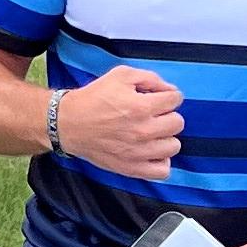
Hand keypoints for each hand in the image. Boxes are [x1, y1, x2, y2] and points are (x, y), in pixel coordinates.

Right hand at [59, 66, 183, 178]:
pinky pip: (162, 171)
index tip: (159, 98)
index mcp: (142, 106)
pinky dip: (161, 161)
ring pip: (174, 146)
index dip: (169, 96)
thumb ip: (150, 78)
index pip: (175, 99)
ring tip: (152, 133)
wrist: (69, 124)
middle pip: (177, 123)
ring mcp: (139, 152)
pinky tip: (152, 152)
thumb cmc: (94, 98)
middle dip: (168, 115)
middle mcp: (144, 130)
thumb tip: (169, 90)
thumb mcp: (121, 75)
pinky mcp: (132, 168)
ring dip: (165, 138)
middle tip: (153, 115)